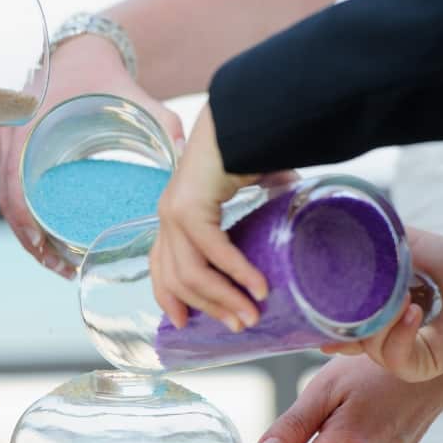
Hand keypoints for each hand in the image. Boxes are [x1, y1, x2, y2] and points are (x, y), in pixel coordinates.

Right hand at [0, 34, 183, 276]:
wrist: (80, 51)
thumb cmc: (104, 76)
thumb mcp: (134, 97)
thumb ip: (163, 121)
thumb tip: (186, 154)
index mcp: (29, 126)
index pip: (13, 183)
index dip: (24, 221)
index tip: (43, 246)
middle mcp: (10, 136)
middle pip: (8, 200)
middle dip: (30, 240)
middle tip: (59, 266)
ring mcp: (6, 143)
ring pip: (7, 198)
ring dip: (28, 232)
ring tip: (58, 261)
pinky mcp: (11, 149)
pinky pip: (10, 188)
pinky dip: (26, 214)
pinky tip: (49, 237)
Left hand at [150, 104, 273, 332]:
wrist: (242, 114)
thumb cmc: (247, 148)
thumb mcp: (242, 194)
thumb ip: (251, 219)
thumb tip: (282, 238)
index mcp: (174, 214)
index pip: (160, 266)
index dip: (169, 297)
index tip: (182, 324)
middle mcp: (167, 216)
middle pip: (176, 279)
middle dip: (208, 308)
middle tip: (239, 327)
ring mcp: (174, 212)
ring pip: (192, 273)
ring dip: (224, 298)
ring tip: (252, 315)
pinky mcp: (189, 207)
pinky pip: (212, 251)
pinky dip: (237, 272)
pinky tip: (258, 287)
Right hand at [322, 228, 442, 382]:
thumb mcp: (409, 244)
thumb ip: (376, 241)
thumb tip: (338, 230)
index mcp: (380, 309)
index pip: (343, 319)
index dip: (323, 319)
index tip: (306, 313)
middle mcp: (387, 334)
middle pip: (348, 335)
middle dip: (340, 321)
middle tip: (340, 300)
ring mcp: (401, 352)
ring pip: (367, 347)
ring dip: (377, 322)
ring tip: (398, 298)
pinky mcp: (420, 366)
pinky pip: (394, 358)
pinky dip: (398, 334)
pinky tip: (411, 313)